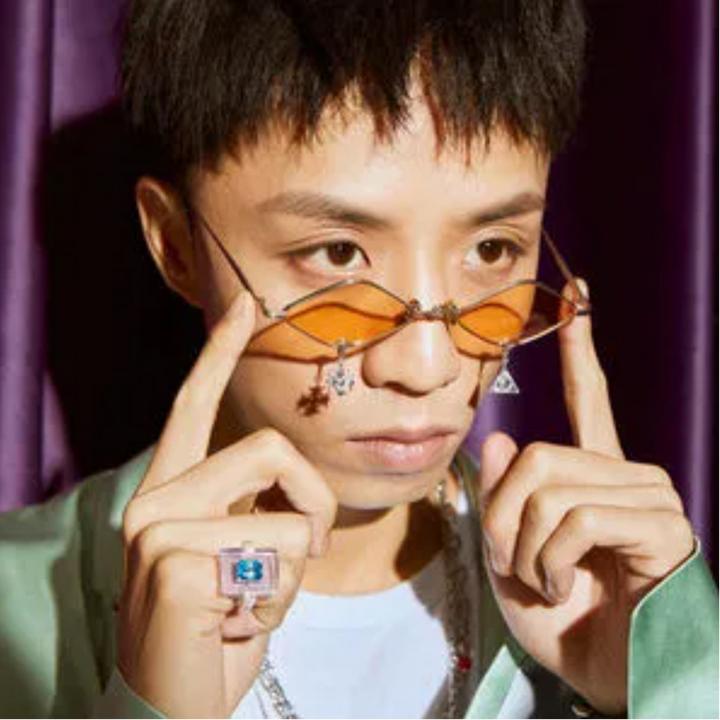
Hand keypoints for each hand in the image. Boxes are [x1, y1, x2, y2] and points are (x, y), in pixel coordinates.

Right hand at [117, 289, 336, 717]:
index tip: (246, 306)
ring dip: (295, 571)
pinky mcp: (175, 567)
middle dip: (313, 504)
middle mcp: (155, 500)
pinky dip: (281, 601)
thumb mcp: (240, 558)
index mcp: (171, 490)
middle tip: (304, 554)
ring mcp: (158, 531)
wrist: (175, 708)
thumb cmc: (218, 629)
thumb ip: (254, 507)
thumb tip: (293, 476)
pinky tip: (239, 627)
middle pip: (270, 449)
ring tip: (257, 605)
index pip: (194, 405)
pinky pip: (277, 559)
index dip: (220, 353)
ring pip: (285, 515)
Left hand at [477, 279, 694, 714]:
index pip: (588, 402)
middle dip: (504, 520)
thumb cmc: (560, 623)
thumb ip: (504, 500)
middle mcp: (628, 476)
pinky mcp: (665, 528)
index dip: (580, 354)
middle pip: (536, 458)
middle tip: (517, 566)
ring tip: (547, 583)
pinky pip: (577, 518)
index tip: (578, 300)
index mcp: (593, 478)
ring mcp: (651, 499)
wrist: (604, 682)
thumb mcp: (510, 559)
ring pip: (549, 488)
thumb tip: (501, 440)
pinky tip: (567, 588)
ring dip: (525, 549)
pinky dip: (550, 561)